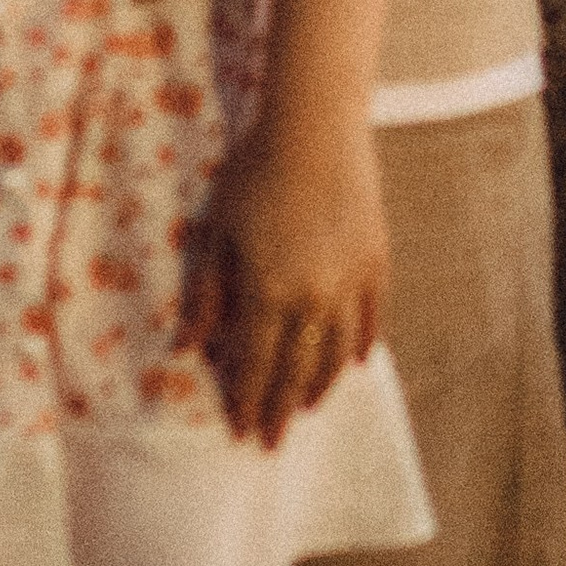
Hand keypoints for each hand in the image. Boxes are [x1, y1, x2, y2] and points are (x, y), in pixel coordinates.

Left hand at [181, 119, 386, 445]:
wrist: (316, 125)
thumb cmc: (255, 169)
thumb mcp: (218, 228)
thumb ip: (207, 292)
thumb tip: (189, 345)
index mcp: (269, 292)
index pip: (257, 365)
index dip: (247, 400)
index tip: (240, 431)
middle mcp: (314, 298)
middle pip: (298, 370)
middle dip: (283, 409)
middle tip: (274, 440)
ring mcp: (351, 283)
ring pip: (337, 353)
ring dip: (321, 385)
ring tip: (310, 405)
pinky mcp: (376, 262)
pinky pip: (371, 319)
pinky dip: (361, 347)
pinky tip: (353, 362)